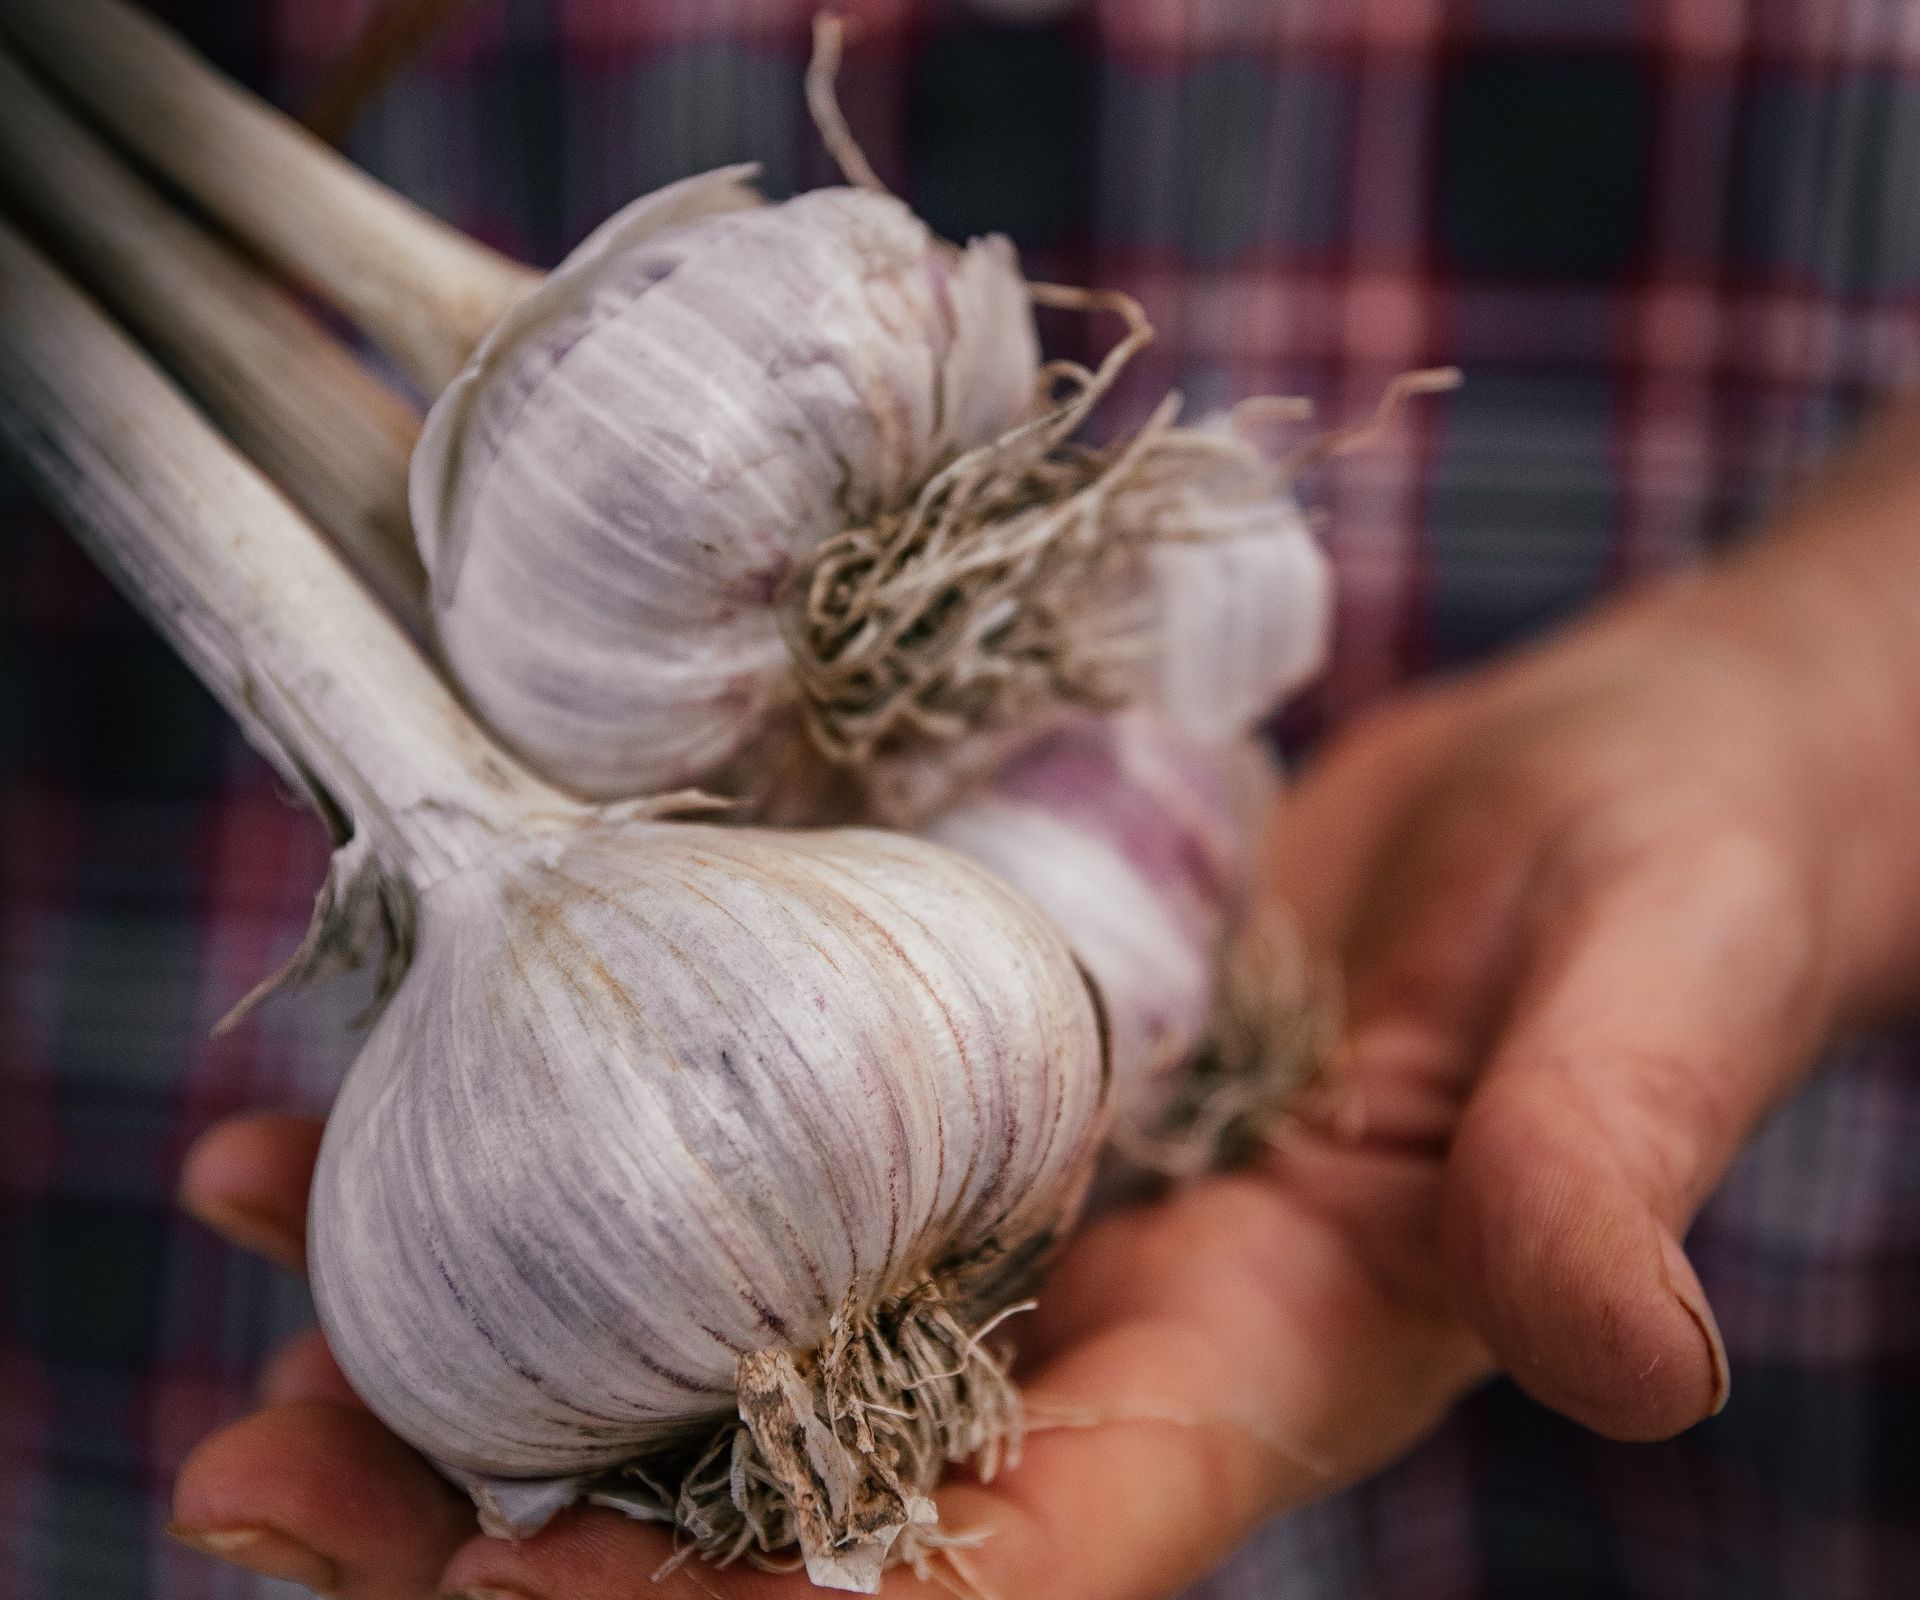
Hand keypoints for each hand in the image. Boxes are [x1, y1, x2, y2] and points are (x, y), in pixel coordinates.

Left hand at [168, 549, 1919, 1598]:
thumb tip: (1635, 1363)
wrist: (1614, 798)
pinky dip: (594, 1141)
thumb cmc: (1676, 891)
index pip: (1020, 1549)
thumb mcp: (1659, 998)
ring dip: (500, 1344)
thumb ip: (1610, 1162)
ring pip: (738, 1321)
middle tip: (270, 1481)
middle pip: (807, 1481)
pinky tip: (406, 1101)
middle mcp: (1115, 1310)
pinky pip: (767, 1135)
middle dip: (539, 1524)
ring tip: (256, 1314)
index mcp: (1268, 1351)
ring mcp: (1032, 1190)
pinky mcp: (982, 1061)